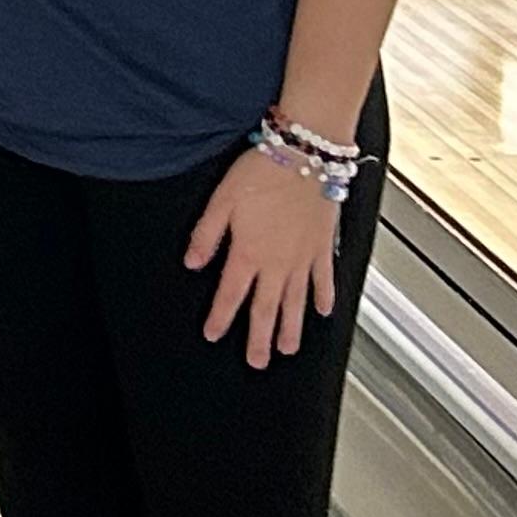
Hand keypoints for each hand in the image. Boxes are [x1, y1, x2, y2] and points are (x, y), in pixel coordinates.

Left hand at [186, 143, 343, 367]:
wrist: (306, 154)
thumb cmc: (262, 171)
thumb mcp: (221, 200)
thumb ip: (206, 235)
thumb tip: (191, 263)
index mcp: (248, 252)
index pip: (230, 294)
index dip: (221, 318)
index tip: (214, 335)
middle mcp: (278, 261)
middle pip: (266, 308)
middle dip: (260, 337)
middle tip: (257, 361)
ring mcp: (303, 256)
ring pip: (296, 301)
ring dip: (291, 327)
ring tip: (288, 349)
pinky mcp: (323, 246)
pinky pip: (324, 279)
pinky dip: (324, 297)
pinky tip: (323, 312)